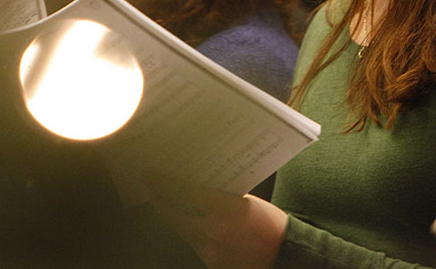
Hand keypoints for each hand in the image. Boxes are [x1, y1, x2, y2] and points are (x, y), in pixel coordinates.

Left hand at [149, 178, 287, 268]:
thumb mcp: (243, 199)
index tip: (151, 174)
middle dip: (159, 199)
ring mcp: (211, 250)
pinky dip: (188, 231)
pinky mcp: (212, 263)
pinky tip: (184, 221)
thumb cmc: (268, 221)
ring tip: (163, 201)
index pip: (183, 192)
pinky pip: (193, 243)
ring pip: (181, 230)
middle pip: (173, 214)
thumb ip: (217, 194)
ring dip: (171, 215)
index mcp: (224, 209)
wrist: (285, 251)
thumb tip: (190, 181)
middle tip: (150, 186)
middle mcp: (214, 231)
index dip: (163, 183)